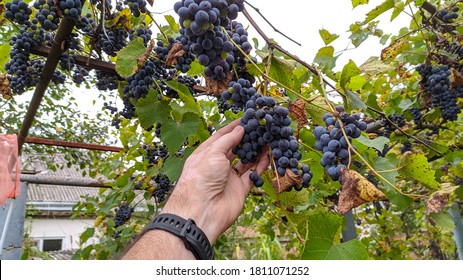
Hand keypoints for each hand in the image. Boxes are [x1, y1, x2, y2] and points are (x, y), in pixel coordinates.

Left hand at [161, 119, 269, 242]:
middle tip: (260, 128)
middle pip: (235, 148)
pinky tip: (269, 155)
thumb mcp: (212, 153)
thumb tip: (240, 129)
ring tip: (268, 139)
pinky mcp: (239, 189)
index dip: (233, 128)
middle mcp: (217, 165)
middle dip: (247, 138)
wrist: (202, 211)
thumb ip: (228, 140)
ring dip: (256, 151)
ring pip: (245, 161)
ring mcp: (229, 177)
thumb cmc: (201, 179)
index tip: (246, 119)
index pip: (221, 137)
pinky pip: (252, 175)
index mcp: (206, 154)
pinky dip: (260, 166)